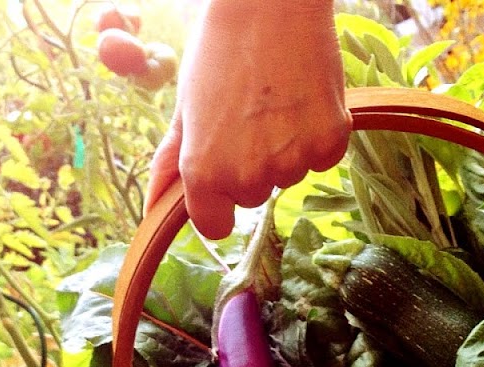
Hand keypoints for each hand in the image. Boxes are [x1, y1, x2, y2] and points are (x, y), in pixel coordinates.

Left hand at [145, 0, 349, 238]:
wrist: (270, 5)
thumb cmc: (219, 52)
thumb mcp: (185, 108)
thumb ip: (170, 164)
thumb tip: (153, 210)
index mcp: (204, 171)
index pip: (215, 226)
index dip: (217, 202)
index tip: (222, 176)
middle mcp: (248, 175)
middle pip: (253, 197)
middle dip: (250, 166)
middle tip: (248, 117)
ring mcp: (293, 161)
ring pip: (289, 176)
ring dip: (285, 149)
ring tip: (274, 100)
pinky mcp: (330, 141)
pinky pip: (323, 159)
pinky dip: (317, 135)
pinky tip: (303, 99)